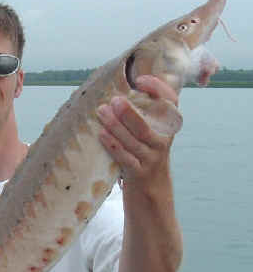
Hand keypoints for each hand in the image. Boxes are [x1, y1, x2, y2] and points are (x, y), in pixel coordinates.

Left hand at [97, 75, 180, 189]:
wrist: (151, 191)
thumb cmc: (145, 155)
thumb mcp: (150, 134)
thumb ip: (143, 114)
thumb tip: (121, 89)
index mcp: (168, 127)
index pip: (170, 103)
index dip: (158, 89)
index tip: (140, 81)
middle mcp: (163, 142)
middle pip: (146, 125)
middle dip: (129, 111)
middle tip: (114, 100)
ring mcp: (152, 159)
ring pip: (134, 141)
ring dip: (116, 126)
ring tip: (101, 112)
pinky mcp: (139, 173)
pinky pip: (125, 158)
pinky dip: (113, 145)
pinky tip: (101, 134)